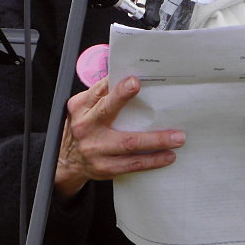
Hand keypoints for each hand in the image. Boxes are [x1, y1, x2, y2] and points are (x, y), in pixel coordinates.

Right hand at [55, 75, 185, 198]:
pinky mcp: (105, 168)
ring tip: (177, 137)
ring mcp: (95, 150)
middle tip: (154, 102)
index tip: (135, 81)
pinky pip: (131, 165)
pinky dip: (152, 161)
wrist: (67, 161)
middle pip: (110, 114)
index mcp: (81, 106)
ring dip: (155, 141)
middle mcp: (86, 126)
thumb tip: (130, 77)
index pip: (100, 92)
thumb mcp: (84, 106)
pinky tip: (168, 156)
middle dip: (129, 103)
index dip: (117, 88)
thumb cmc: (83, 125)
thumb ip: (102, 93)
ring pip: (128, 144)